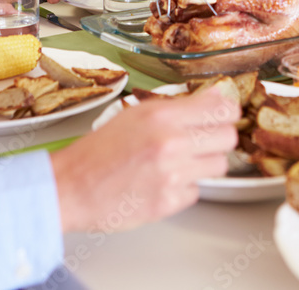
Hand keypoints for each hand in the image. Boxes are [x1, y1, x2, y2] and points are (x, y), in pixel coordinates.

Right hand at [51, 89, 239, 232]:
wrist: (70, 187)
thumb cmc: (99, 150)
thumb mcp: (137, 114)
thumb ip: (181, 106)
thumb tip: (219, 95)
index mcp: (162, 116)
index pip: (222, 109)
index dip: (226, 113)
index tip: (222, 116)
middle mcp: (171, 143)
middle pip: (228, 138)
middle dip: (218, 139)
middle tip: (201, 141)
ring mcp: (171, 175)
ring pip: (218, 166)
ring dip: (203, 164)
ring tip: (179, 162)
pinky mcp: (168, 202)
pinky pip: (196, 191)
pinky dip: (184, 187)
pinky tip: (163, 182)